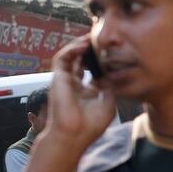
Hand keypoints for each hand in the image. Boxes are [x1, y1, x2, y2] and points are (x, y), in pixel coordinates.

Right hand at [46, 35, 115, 150]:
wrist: (73, 134)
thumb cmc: (91, 125)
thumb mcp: (108, 104)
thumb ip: (111, 87)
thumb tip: (114, 73)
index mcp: (88, 92)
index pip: (94, 72)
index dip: (102, 62)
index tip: (114, 52)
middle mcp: (76, 85)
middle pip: (82, 61)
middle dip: (91, 50)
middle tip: (102, 39)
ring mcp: (66, 81)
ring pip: (71, 57)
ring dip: (80, 46)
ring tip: (92, 37)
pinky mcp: (58, 78)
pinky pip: (62, 58)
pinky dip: (72, 49)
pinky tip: (83, 45)